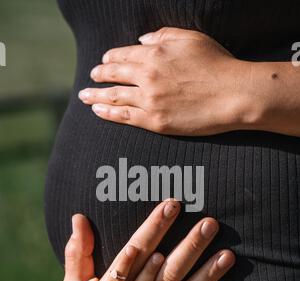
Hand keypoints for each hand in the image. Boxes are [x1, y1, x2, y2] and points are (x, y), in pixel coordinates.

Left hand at [79, 27, 245, 135]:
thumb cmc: (217, 64)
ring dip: (96, 95)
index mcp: (154, 54)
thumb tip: (142, 42)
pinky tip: (98, 111)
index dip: (110, 58)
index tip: (104, 62)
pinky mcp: (155, 121)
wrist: (233, 94)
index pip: (122, 55)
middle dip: (99, 75)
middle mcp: (146, 76)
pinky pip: (124, 117)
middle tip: (90, 78)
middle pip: (113, 75)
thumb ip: (163, 36)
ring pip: (114, 96)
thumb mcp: (191, 38)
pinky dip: (108, 113)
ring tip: (84, 96)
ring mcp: (149, 100)